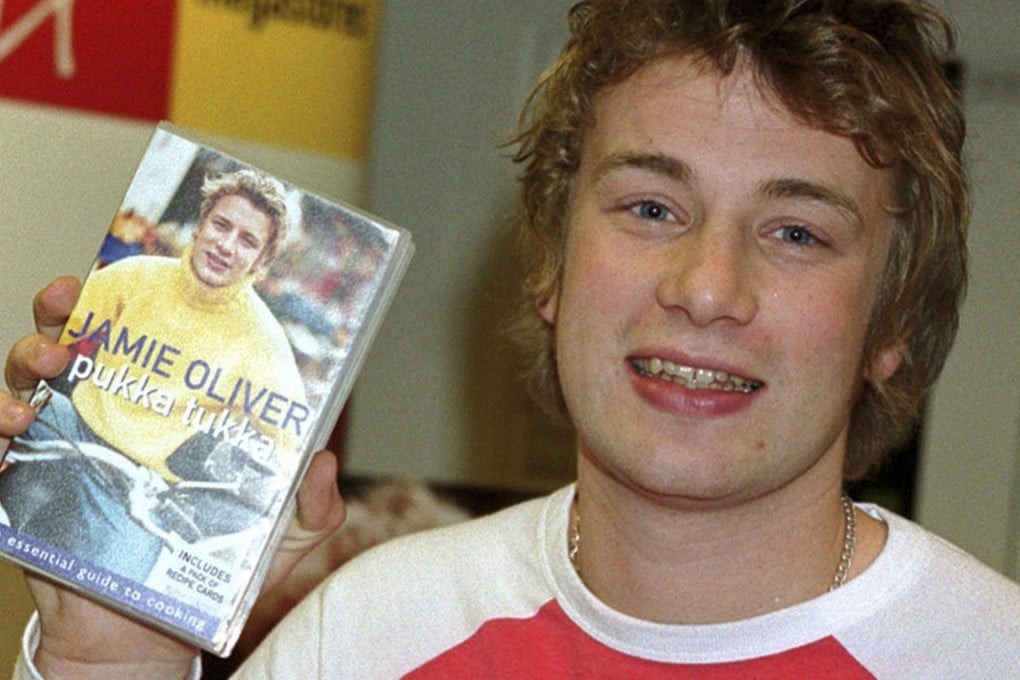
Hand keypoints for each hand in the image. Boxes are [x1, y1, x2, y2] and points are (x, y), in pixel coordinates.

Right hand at [3, 278, 346, 676]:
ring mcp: (58, 455)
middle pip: (68, 348)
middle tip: (67, 300)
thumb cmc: (209, 575)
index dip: (125, 303)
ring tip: (48, 366)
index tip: (125, 270)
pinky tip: (11, 428)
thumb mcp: (274, 538)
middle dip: (58, 312)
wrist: (148, 637)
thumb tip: (323, 459)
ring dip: (25, 361)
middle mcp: (102, 421)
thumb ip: (308, 506)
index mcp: (157, 414)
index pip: (135, 345)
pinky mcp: (24, 497)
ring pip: (22, 387)